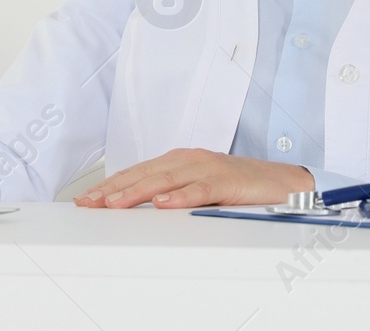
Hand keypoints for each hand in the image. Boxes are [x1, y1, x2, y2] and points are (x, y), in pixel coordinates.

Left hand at [72, 149, 313, 208]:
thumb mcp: (199, 188)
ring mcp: (207, 168)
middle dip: (113, 189)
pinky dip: (179, 196)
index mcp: (179, 161)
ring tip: (114, 204)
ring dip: (137, 192)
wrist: (283, 181)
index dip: (109, 185)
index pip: (136, 173)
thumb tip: (137, 208)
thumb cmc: (239, 186)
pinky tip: (162, 204)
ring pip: (166, 180)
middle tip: (89, 203)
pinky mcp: (226, 181)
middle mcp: (189, 159)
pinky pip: (199, 189)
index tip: (86, 200)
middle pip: (144, 174)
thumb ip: (172, 193)